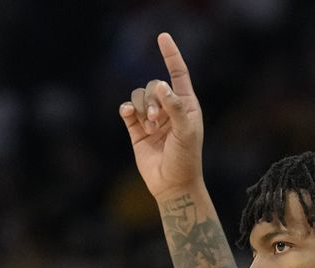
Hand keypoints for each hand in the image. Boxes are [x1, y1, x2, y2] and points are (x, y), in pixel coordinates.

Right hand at [119, 33, 204, 200]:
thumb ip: (175, 107)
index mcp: (187, 106)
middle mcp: (169, 109)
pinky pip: (127, 109)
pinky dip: (127, 109)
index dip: (170, 55)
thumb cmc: (186, 159)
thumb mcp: (186, 132)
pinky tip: (129, 114)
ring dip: (142, 108)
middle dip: (153, 99)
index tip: (162, 36)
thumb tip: (162, 85)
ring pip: (139, 96)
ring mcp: (152, 118)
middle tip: (158, 121)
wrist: (173, 185)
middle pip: (154, 85)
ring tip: (151, 128)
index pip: (178, 74)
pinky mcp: (136, 129)